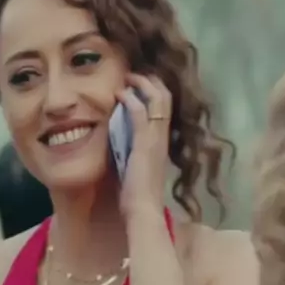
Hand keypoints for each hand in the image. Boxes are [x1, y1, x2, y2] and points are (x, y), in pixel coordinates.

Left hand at [115, 73, 171, 219]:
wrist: (143, 211)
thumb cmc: (136, 195)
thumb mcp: (135, 164)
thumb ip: (131, 149)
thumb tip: (119, 138)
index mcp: (161, 141)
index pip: (165, 107)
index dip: (154, 90)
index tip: (137, 83)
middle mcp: (163, 136)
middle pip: (165, 97)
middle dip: (150, 81)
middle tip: (133, 74)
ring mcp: (156, 139)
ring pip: (158, 99)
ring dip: (141, 84)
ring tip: (127, 77)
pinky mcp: (145, 144)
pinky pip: (140, 113)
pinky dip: (130, 99)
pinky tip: (119, 94)